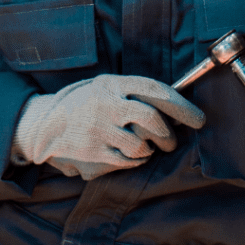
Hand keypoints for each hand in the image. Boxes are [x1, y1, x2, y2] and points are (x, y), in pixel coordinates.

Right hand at [12, 74, 205, 180]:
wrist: (46, 123)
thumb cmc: (88, 102)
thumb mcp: (108, 87)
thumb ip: (136, 93)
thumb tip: (177, 105)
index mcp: (113, 83)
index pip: (155, 90)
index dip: (181, 105)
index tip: (198, 119)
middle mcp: (106, 103)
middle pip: (151, 118)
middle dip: (168, 134)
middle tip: (172, 142)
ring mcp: (98, 128)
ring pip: (140, 143)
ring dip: (151, 149)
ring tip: (150, 148)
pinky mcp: (92, 150)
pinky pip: (127, 160)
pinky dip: (137, 159)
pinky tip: (135, 155)